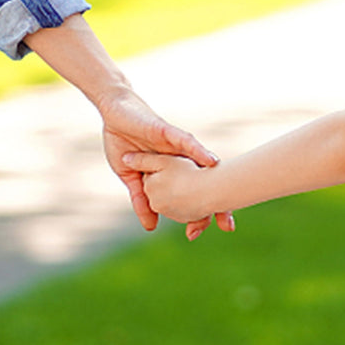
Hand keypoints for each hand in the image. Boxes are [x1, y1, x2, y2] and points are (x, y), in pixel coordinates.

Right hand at [22, 15, 232, 235]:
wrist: (115, 113)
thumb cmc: (125, 144)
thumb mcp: (131, 178)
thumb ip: (142, 200)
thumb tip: (150, 227)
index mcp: (173, 173)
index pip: (190, 195)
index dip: (199, 212)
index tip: (208, 231)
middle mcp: (181, 161)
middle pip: (203, 183)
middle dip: (216, 202)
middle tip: (228, 224)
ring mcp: (177, 147)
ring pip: (200, 165)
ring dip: (214, 180)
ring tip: (229, 196)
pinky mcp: (169, 132)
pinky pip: (187, 142)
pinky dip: (198, 152)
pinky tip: (212, 162)